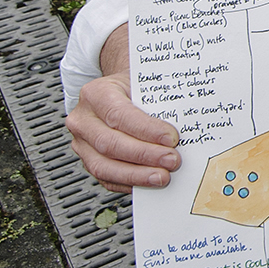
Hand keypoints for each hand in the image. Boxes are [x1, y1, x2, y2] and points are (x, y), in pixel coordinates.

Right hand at [66, 74, 181, 192]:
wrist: (120, 92)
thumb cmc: (134, 88)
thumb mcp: (145, 84)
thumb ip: (159, 101)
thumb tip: (185, 122)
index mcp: (96, 94)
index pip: (119, 115)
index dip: (146, 130)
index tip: (171, 138)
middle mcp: (84, 120)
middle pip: (110, 144)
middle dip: (144, 156)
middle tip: (172, 160)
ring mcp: (82, 143)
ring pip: (103, 166)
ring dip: (137, 175)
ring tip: (162, 177)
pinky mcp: (89, 161)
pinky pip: (106, 178)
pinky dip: (130, 183)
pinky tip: (149, 182)